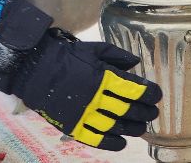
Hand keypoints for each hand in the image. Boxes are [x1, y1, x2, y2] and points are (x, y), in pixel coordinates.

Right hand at [0, 0, 160, 150]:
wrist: (34, 68)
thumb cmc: (65, 55)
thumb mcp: (92, 49)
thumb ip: (116, 56)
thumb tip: (136, 63)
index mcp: (103, 76)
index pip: (134, 88)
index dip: (149, 93)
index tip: (156, 95)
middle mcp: (96, 97)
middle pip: (129, 109)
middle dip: (145, 111)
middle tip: (153, 112)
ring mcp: (84, 113)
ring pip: (117, 126)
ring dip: (133, 128)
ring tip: (141, 127)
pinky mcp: (73, 125)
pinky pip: (96, 138)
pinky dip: (112, 143)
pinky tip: (122, 142)